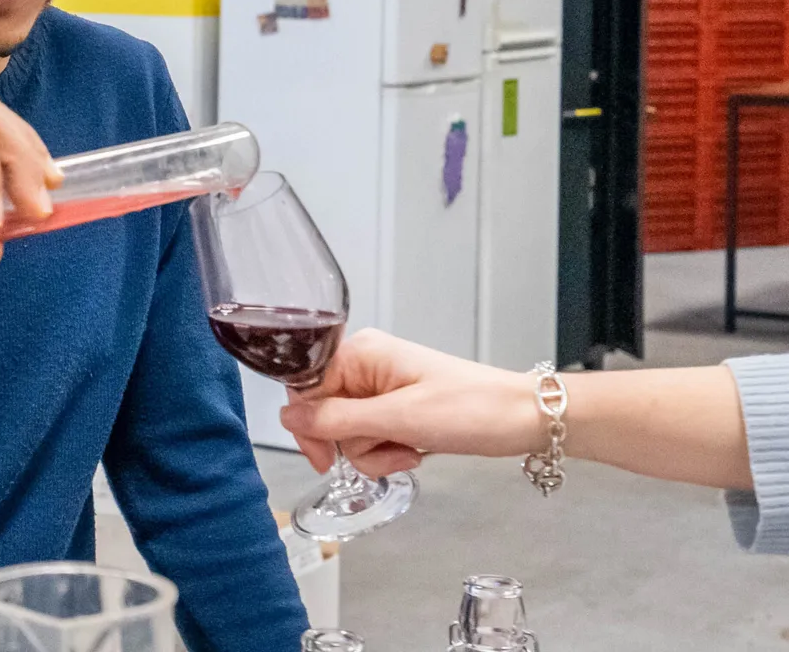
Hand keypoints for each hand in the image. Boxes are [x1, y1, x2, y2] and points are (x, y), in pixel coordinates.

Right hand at [278, 329, 544, 477]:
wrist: (525, 419)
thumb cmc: (471, 409)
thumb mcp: (399, 418)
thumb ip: (337, 419)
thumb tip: (287, 418)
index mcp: (360, 353)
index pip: (304, 387)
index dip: (310, 426)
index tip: (326, 459)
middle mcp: (365, 365)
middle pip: (324, 413)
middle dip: (352, 443)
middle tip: (389, 449)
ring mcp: (380, 387)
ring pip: (347, 431)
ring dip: (374, 451)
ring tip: (410, 450)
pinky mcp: (396, 406)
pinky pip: (370, 435)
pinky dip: (387, 450)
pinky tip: (414, 450)